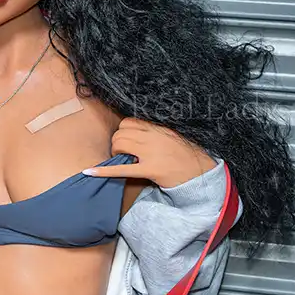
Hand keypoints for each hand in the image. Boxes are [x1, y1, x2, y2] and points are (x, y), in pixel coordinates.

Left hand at [82, 117, 216, 187]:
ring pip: (119, 144)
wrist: (203, 174)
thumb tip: (138, 129)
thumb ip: (157, 130)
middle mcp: (154, 136)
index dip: (124, 131)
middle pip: (121, 132)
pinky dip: (104, 171)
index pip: (129, 121)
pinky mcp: (151, 169)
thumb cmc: (189, 155)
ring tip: (123, 159)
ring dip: (115, 152)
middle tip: (124, 152)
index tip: (128, 139)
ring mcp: (151, 153)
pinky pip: (122, 168)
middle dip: (117, 142)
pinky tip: (90, 172)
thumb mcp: (175, 135)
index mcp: (159, 126)